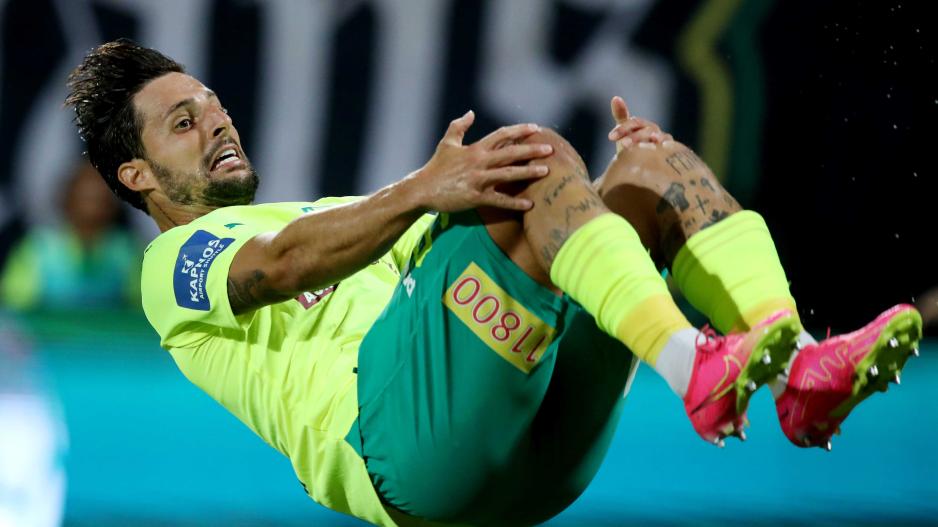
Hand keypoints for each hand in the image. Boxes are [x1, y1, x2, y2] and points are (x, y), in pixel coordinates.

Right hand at [410, 111, 551, 211]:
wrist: (421, 190)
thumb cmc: (435, 167)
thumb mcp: (447, 143)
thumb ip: (459, 126)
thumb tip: (471, 113)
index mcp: (475, 149)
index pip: (502, 135)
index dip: (520, 131)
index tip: (536, 129)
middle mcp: (479, 162)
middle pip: (510, 153)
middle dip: (531, 150)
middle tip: (550, 149)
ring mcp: (478, 180)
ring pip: (508, 175)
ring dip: (528, 173)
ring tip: (546, 171)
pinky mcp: (475, 198)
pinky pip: (499, 200)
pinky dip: (514, 203)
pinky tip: (529, 204)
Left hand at [606, 96, 672, 153]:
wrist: (642, 163)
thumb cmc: (633, 145)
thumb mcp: (624, 132)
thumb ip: (621, 115)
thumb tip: (615, 98)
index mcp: (641, 125)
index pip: (633, 123)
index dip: (622, 129)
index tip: (610, 137)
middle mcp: (653, 130)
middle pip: (645, 130)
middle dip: (634, 137)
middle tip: (623, 144)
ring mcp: (662, 139)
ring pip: (656, 137)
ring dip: (650, 140)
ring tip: (648, 141)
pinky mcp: (670, 149)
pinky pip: (668, 146)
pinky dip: (665, 145)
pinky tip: (661, 146)